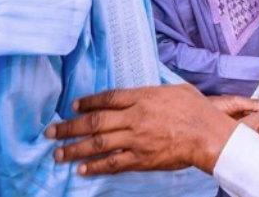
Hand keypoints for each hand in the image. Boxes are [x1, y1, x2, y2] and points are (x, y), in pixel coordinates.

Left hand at [45, 84, 258, 175]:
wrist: (208, 134)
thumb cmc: (197, 109)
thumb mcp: (175, 90)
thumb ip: (154, 92)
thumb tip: (143, 93)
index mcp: (141, 97)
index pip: (106, 98)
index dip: (87, 102)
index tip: (73, 106)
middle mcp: (133, 117)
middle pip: (94, 122)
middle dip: (69, 127)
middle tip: (51, 132)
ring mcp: (136, 139)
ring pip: (98, 144)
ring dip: (75, 149)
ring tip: (58, 154)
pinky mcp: (141, 159)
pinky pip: (113, 163)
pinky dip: (95, 167)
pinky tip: (82, 169)